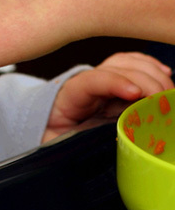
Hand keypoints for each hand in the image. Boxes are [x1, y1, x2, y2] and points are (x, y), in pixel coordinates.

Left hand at [43, 52, 173, 141]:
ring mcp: (98, 79)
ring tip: (169, 93)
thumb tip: (97, 146)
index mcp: (68, 96)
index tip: (135, 94)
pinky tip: (165, 74)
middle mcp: (85, 82)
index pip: (90, 80)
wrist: (47, 128)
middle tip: (164, 102)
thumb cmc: (54, 138)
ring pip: (126, 63)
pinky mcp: (110, 82)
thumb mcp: (59, 143)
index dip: (114, 82)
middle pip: (116, 68)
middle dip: (145, 81)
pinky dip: (150, 67)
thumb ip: (76, 142)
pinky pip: (131, 64)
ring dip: (152, 74)